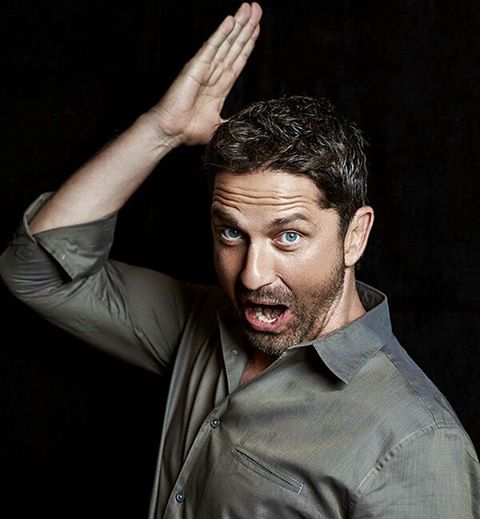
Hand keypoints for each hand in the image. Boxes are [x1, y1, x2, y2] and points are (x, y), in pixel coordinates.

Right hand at [149, 2, 261, 145]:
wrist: (172, 132)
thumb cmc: (189, 131)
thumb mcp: (220, 127)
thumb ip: (234, 122)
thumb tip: (247, 124)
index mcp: (220, 88)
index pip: (238, 60)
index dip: (248, 44)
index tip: (257, 29)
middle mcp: (213, 74)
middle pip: (234, 46)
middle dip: (246, 28)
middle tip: (257, 9)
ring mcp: (205, 68)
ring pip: (226, 42)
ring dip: (238, 25)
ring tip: (249, 8)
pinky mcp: (195, 67)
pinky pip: (211, 47)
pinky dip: (221, 33)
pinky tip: (230, 20)